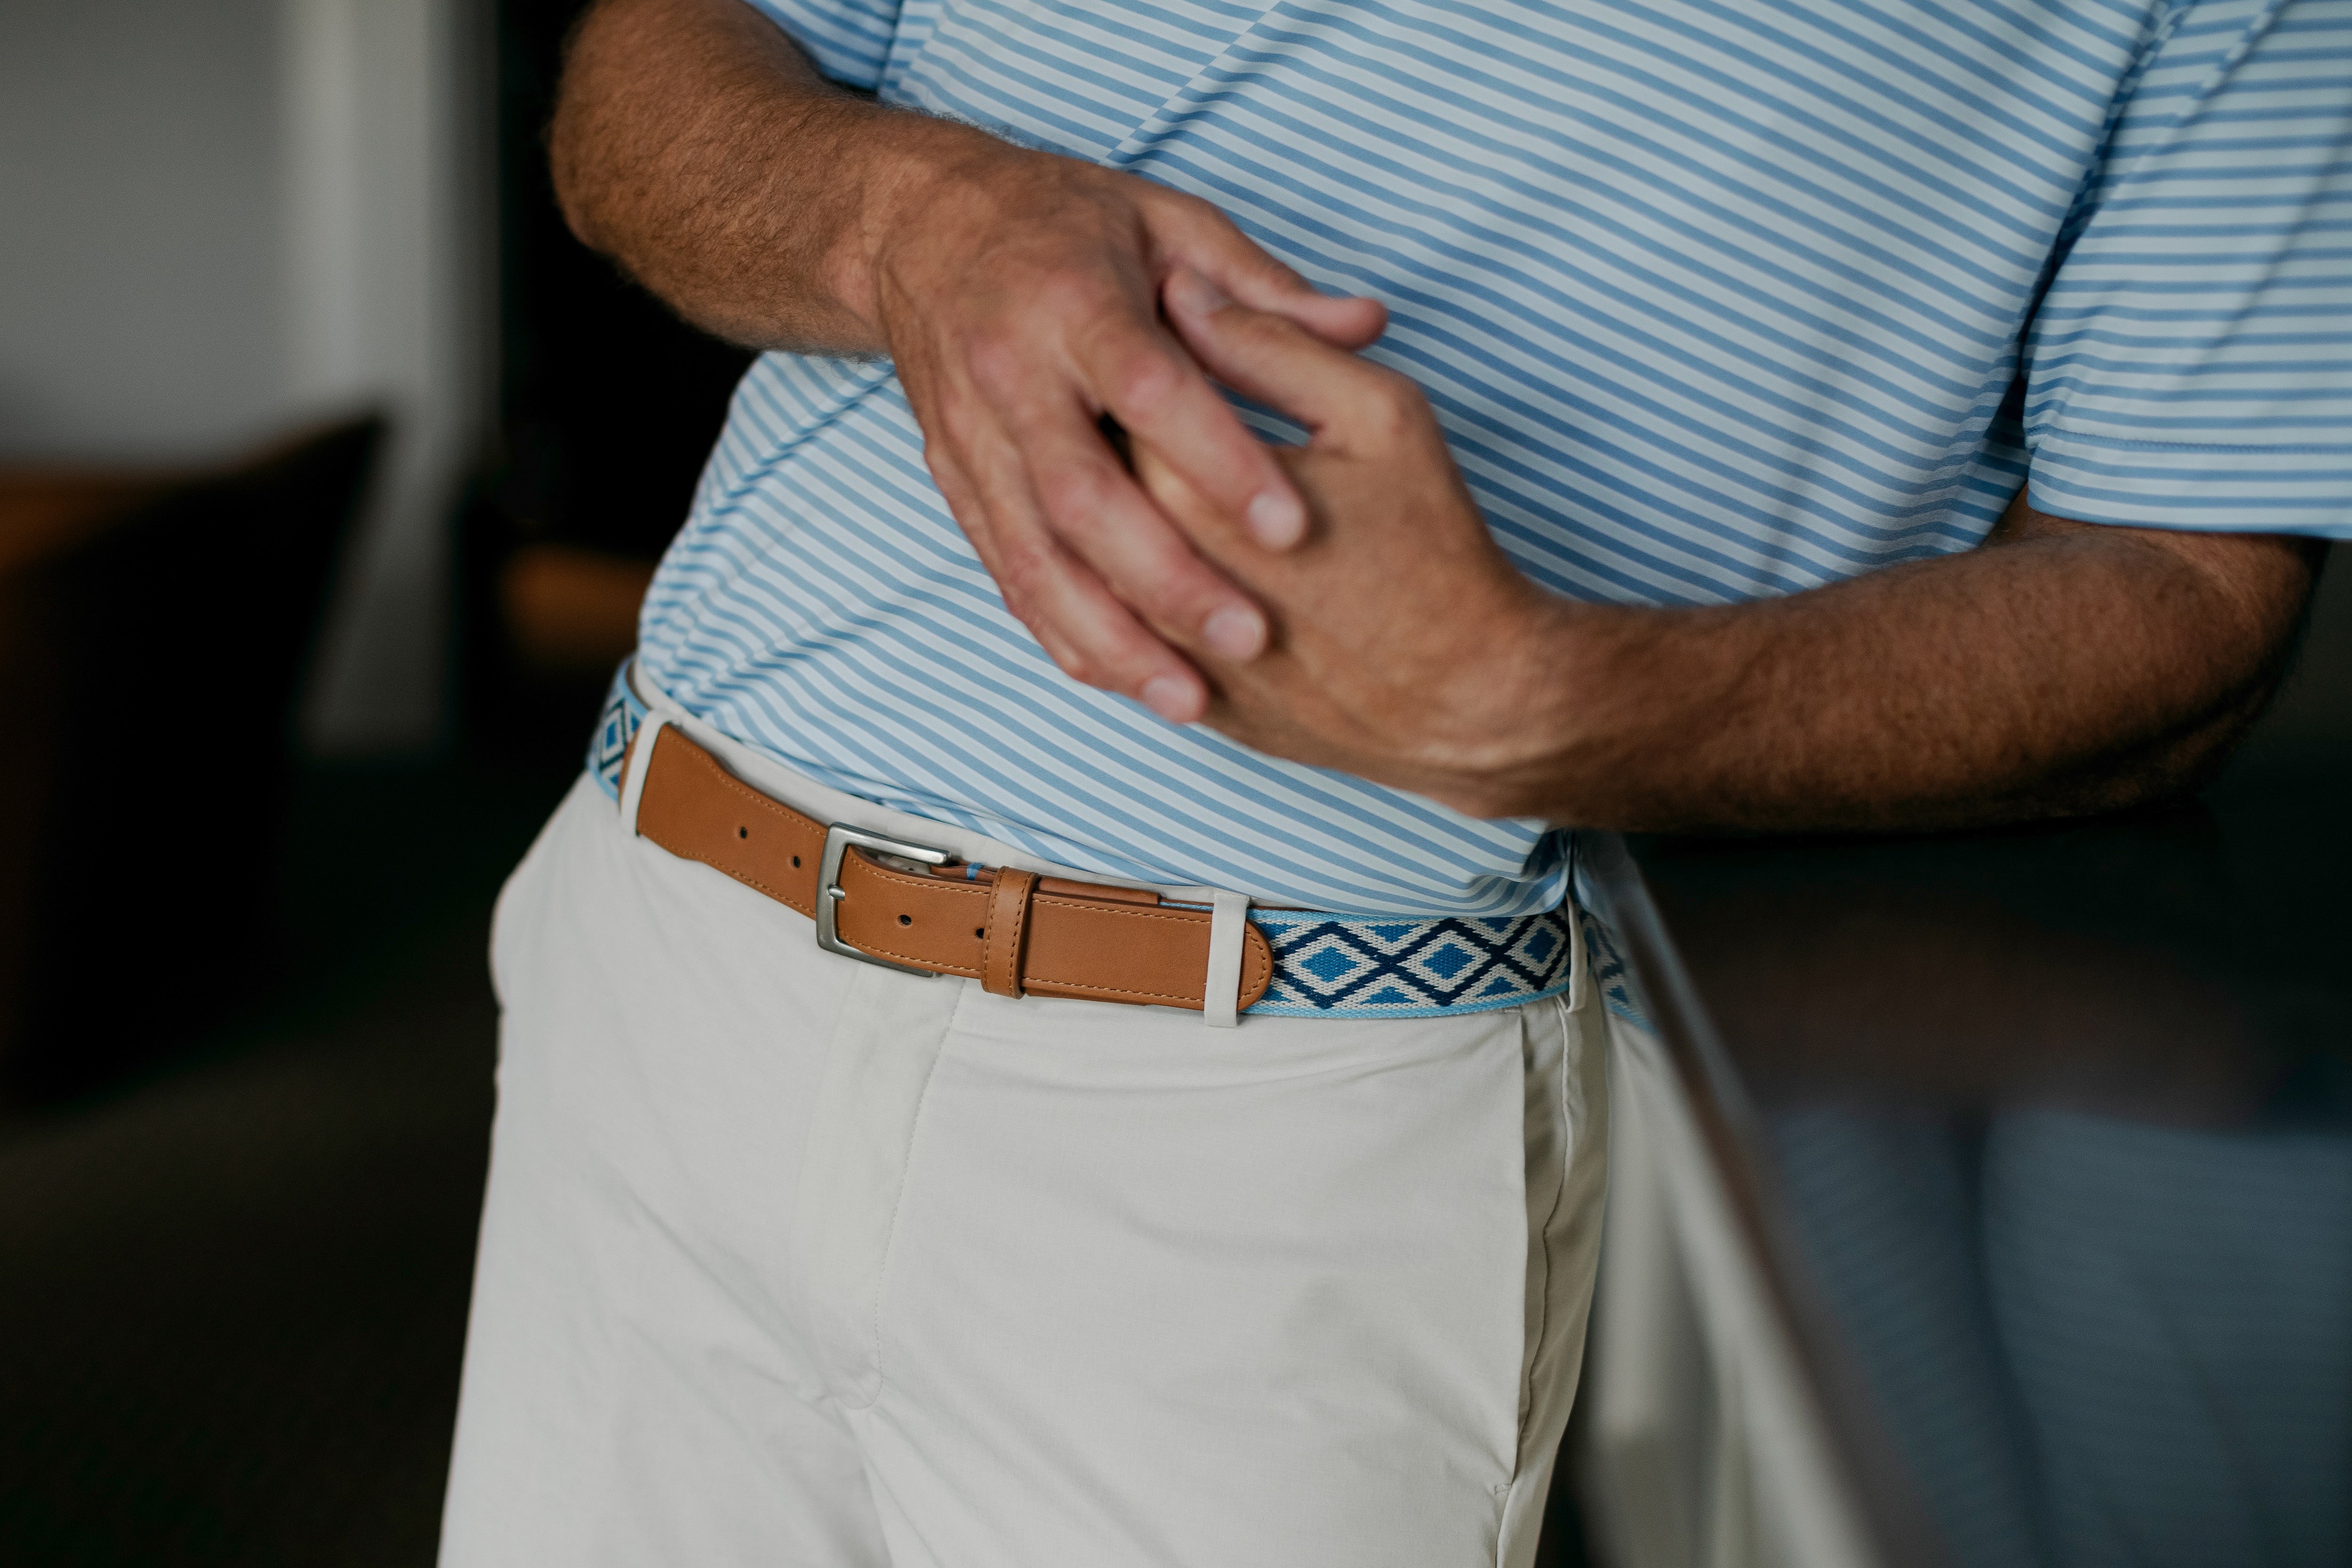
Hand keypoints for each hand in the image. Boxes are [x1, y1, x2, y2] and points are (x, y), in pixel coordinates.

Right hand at [857, 137, 1384, 721]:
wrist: (918, 228)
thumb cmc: (1063, 224)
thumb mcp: (1165, 223)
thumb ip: (1262, 289)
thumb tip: (1367, 322)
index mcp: (1071, 302)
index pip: (1149, 391)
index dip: (1219, 463)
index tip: (1293, 531)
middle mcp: (1011, 377)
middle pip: (1082, 496)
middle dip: (1166, 579)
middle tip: (1251, 638)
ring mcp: (972, 439)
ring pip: (1035, 557)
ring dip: (1111, 637)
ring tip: (1190, 699)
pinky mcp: (955, 483)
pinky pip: (1007, 574)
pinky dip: (1062, 635)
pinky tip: (1125, 681)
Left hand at [1130, 270, 1580, 817]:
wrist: (1469, 702)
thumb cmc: (1436, 548)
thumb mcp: (1378, 416)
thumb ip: (1275, 346)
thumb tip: (1185, 292)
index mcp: (1186, 492)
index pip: (1115, 400)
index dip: (1136, 355)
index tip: (1156, 329)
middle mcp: (1151, 579)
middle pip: (1090, 481)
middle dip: (1110, 432)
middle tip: (1146, 399)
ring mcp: (1163, 655)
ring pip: (1096, 572)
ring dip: (1109, 523)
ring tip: (1158, 479)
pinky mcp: (1184, 704)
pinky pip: (1127, 646)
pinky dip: (1128, 603)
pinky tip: (1160, 565)